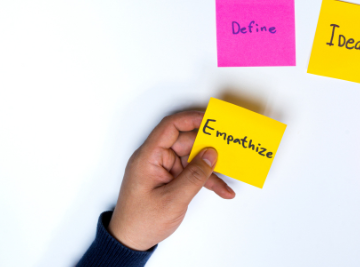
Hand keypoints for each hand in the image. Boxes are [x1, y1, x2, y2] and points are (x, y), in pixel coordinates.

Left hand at [107, 111, 234, 250]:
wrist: (130, 241)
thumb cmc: (141, 221)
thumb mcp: (172, 199)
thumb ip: (194, 175)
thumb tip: (211, 154)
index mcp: (149, 157)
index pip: (170, 127)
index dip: (191, 119)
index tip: (212, 119)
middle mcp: (156, 159)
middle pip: (186, 142)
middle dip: (208, 145)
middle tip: (229, 146)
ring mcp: (164, 169)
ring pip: (193, 158)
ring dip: (211, 168)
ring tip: (229, 171)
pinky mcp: (171, 179)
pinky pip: (192, 173)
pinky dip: (207, 181)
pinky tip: (222, 189)